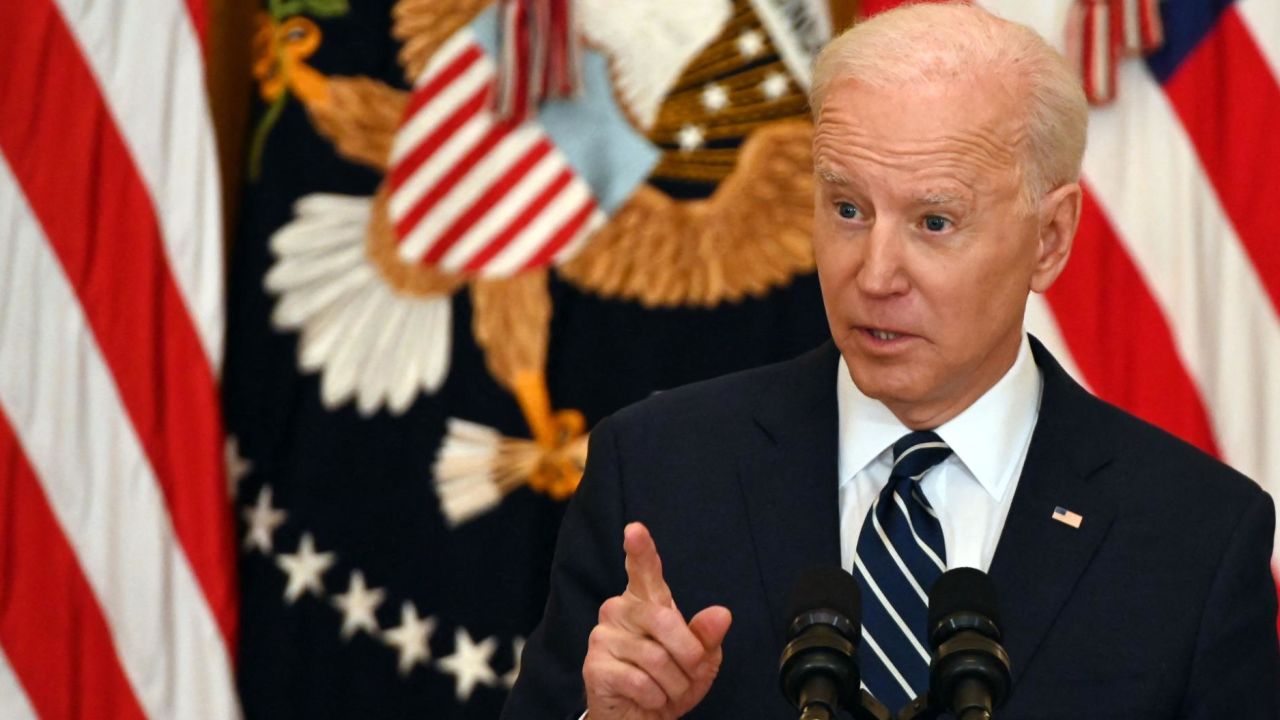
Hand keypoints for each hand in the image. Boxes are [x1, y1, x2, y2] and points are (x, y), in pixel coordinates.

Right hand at [583, 522, 732, 719]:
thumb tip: (722, 614)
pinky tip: (648, 698)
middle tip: (690, 673)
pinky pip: (640, 681)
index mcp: (646, 601)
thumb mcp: (700, 660)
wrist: (642, 719)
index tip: (635, 529)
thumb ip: (708, 636)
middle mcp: (619, 610)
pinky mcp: (594, 666)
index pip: (644, 570)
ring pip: (655, 658)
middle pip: (665, 621)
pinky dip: (656, 698)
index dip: (640, 549)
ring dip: (674, 684)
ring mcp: (603, 636)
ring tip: (666, 689)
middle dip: (689, 656)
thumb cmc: (670, 682)